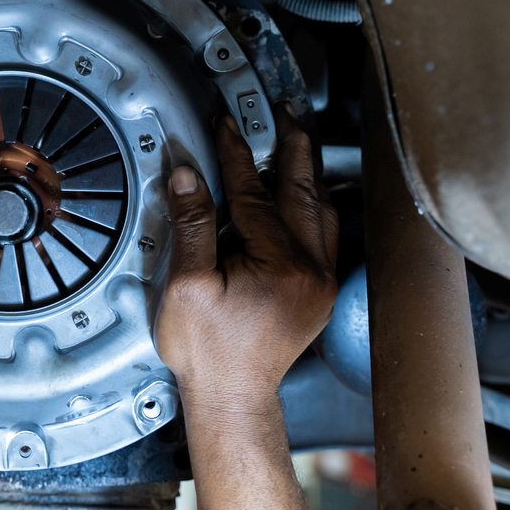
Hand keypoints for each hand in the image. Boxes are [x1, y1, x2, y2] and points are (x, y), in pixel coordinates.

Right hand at [155, 107, 337, 408]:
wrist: (233, 397)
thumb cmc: (207, 352)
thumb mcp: (186, 286)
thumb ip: (192, 225)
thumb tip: (188, 175)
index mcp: (280, 265)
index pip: (255, 194)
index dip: (237, 155)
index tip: (226, 125)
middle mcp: (311, 269)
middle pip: (302, 190)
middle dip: (292, 146)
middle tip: (286, 112)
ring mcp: (320, 280)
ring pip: (320, 208)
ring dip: (307, 171)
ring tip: (296, 141)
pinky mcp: (318, 291)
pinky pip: (323, 232)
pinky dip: (312, 202)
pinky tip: (304, 191)